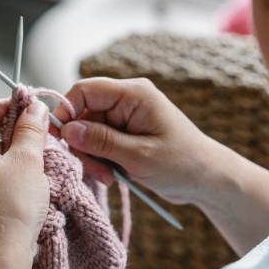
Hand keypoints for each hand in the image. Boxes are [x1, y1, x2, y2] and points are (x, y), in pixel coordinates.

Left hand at [0, 100, 49, 262]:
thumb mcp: (27, 160)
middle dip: (13, 134)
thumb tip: (35, 108)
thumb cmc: (11, 206)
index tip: (34, 110)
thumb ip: (31, 130)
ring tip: (36, 166)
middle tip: (40, 139)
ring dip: (9, 157)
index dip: (12, 106)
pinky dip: (1, 177)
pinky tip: (22, 188)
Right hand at [54, 77, 210, 203]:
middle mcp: (127, 101)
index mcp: (134, 95)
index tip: (61, 139)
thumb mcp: (140, 155)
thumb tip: (67, 130)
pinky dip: (101, 161)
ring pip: (89, 133)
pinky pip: (100, 144)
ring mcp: (126, 119)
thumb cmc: (182, 163)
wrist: (207, 179)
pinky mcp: (125, 136)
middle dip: (83, 144)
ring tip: (109, 177)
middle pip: (84, 115)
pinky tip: (114, 176)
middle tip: (97, 171)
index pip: (86, 90)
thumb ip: (102, 141)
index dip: (68, 110)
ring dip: (92, 157)